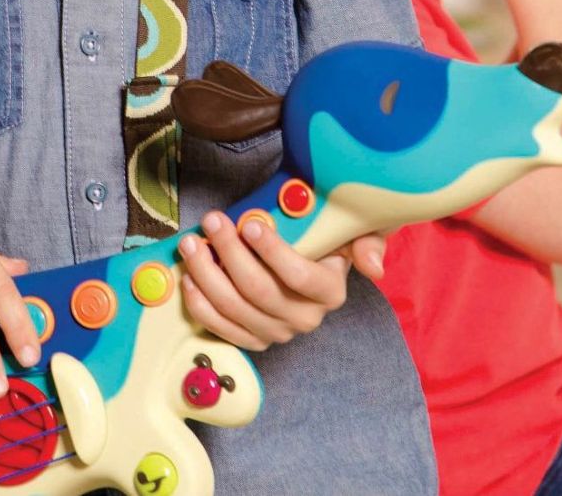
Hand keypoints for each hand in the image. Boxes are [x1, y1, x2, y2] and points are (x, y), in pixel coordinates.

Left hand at [176, 212, 384, 349]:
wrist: (312, 264)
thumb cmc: (331, 242)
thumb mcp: (360, 233)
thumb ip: (369, 243)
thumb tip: (373, 268)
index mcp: (330, 292)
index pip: (299, 276)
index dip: (273, 252)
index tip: (250, 225)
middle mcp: (305, 318)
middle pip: (259, 290)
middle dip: (229, 253)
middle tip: (212, 222)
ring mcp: (276, 332)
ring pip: (234, 307)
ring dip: (206, 274)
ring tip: (192, 244)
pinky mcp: (252, 339)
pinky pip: (221, 327)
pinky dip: (200, 304)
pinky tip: (188, 277)